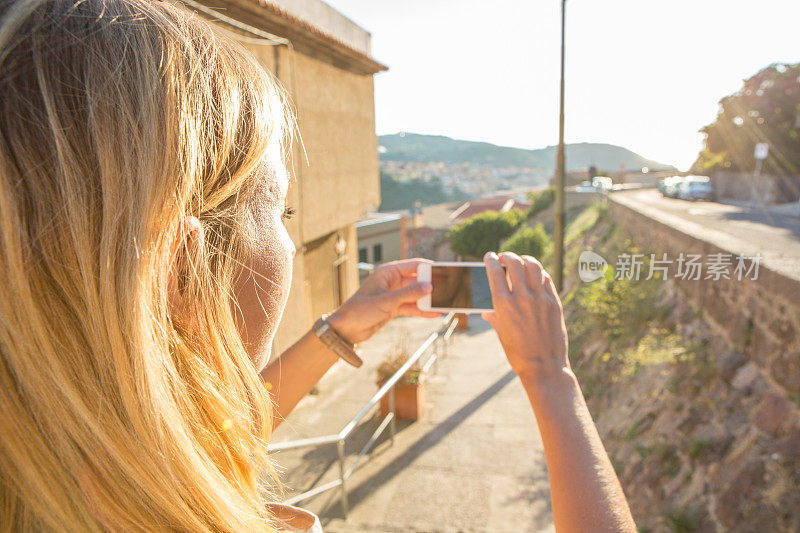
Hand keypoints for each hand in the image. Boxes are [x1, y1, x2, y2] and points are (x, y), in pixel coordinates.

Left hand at [327, 258, 439, 343]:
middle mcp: (391, 282)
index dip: (429, 268)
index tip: (445, 271)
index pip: (413, 265)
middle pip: (417, 280)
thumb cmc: (360, 310)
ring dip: (428, 300)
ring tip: (444, 304)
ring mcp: (393, 295)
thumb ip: (409, 294)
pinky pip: (411, 307)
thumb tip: (429, 287)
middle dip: (431, 286)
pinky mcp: (393, 308)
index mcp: (388, 272)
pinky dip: (421, 310)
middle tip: (448, 289)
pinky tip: (434, 314)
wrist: (346, 330)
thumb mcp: (387, 301)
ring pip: (415, 295)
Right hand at [481, 251, 568, 380]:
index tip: (490, 256)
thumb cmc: (518, 353)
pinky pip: (546, 279)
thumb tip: (486, 312)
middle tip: (505, 257)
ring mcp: (541, 299)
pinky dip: (539, 273)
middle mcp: (522, 298)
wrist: (544, 367)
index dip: (491, 260)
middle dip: (507, 256)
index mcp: (503, 305)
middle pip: (514, 263)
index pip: (495, 272)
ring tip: (521, 261)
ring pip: (533, 266)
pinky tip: (535, 275)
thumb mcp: (501, 334)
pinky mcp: (554, 302)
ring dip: (525, 259)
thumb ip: (494, 317)